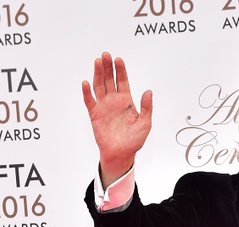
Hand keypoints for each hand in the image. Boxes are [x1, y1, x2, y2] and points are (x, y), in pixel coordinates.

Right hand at [82, 52, 151, 187]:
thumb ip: (147, 108)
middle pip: (109, 79)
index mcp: (126, 101)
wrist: (121, 154)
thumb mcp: (145, 124)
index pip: (122, 81)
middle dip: (108, 67)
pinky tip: (86, 83)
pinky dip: (87, 92)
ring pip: (99, 85)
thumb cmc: (134, 141)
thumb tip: (149, 92)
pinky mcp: (95, 114)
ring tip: (97, 62)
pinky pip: (89, 100)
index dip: (120, 70)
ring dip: (97, 74)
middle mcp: (114, 100)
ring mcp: (103, 106)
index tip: (118, 60)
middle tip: (106, 55)